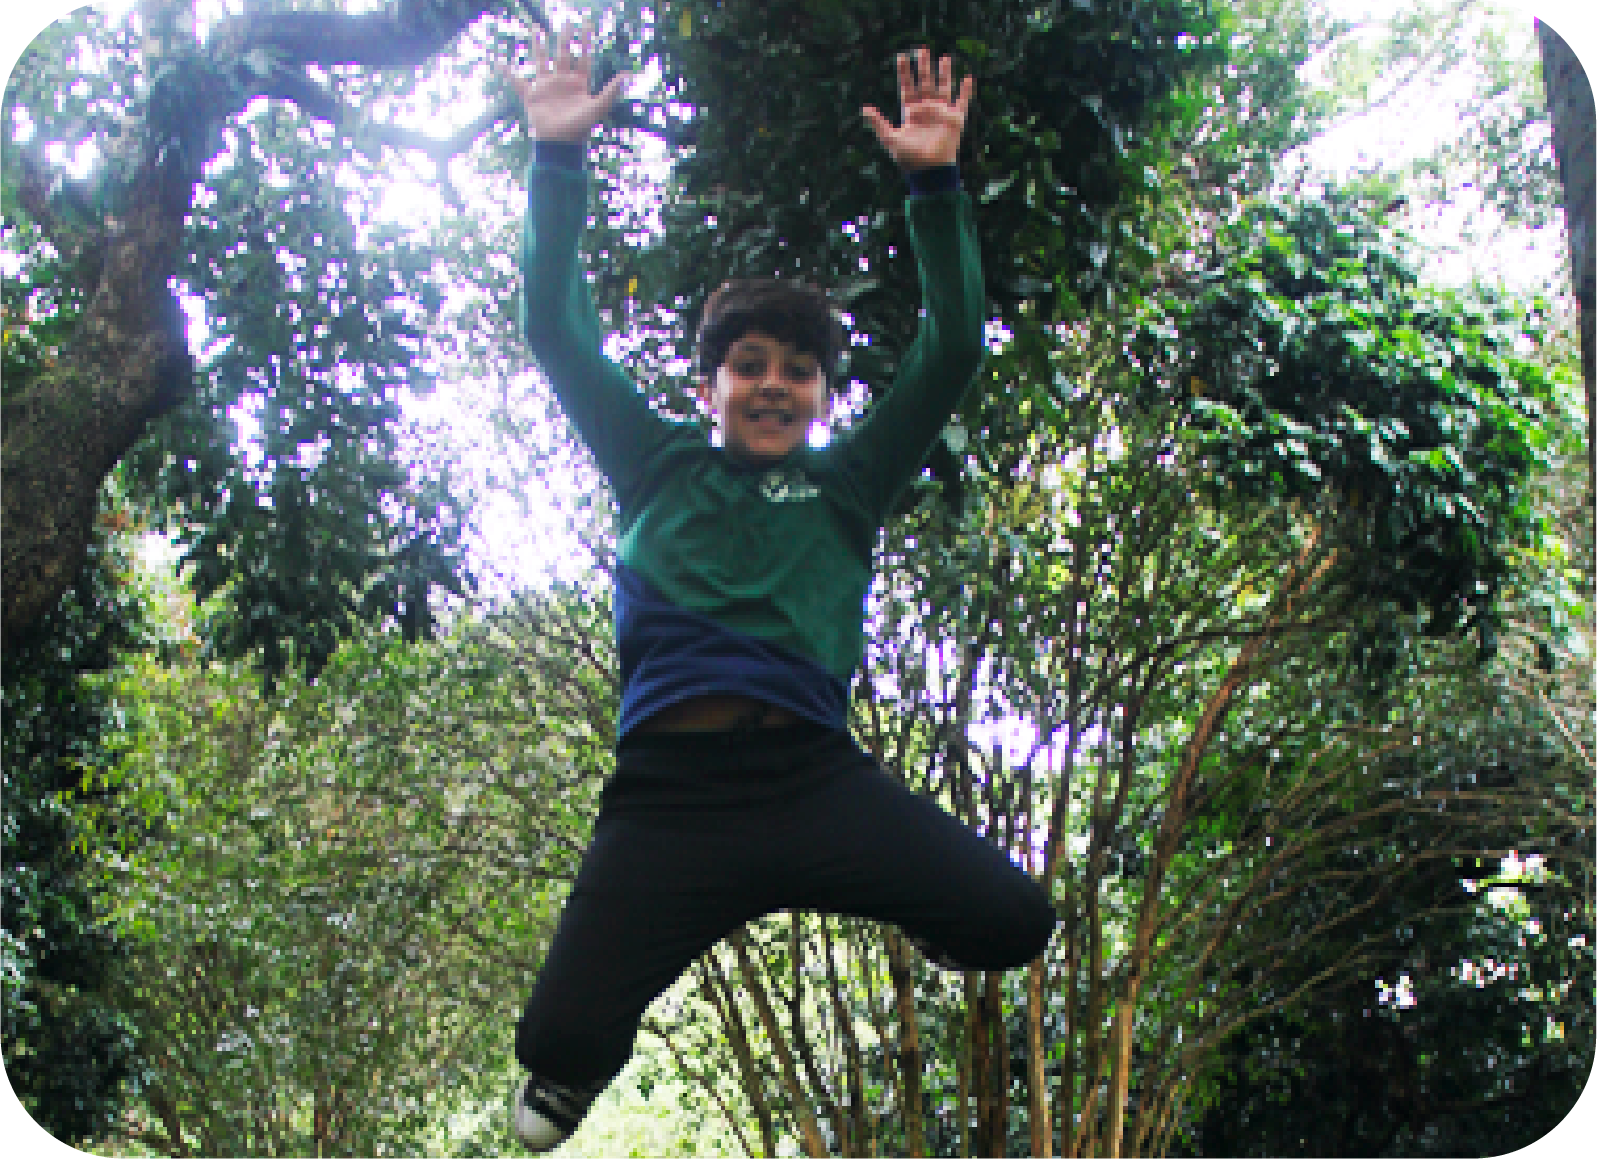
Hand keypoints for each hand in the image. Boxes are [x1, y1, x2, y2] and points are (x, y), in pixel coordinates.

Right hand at [499, 19, 631, 141]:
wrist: (560, 143)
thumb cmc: (580, 128)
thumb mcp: (597, 108)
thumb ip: (610, 92)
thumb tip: (627, 75)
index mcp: (578, 83)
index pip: (583, 57)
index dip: (586, 41)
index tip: (588, 25)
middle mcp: (562, 81)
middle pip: (563, 53)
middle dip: (565, 37)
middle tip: (566, 20)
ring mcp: (546, 86)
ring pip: (542, 60)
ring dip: (539, 45)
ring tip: (536, 29)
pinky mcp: (531, 95)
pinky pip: (516, 81)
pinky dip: (507, 72)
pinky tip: (498, 62)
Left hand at [862, 47, 974, 170]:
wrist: (930, 171)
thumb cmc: (909, 159)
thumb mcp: (890, 139)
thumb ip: (878, 123)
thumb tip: (864, 108)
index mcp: (911, 112)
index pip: (907, 87)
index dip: (904, 73)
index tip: (901, 57)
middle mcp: (926, 110)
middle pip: (925, 83)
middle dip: (923, 66)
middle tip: (921, 49)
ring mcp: (941, 113)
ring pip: (943, 87)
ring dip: (944, 73)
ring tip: (944, 58)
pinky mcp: (955, 120)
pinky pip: (962, 102)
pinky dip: (966, 91)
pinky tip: (967, 78)